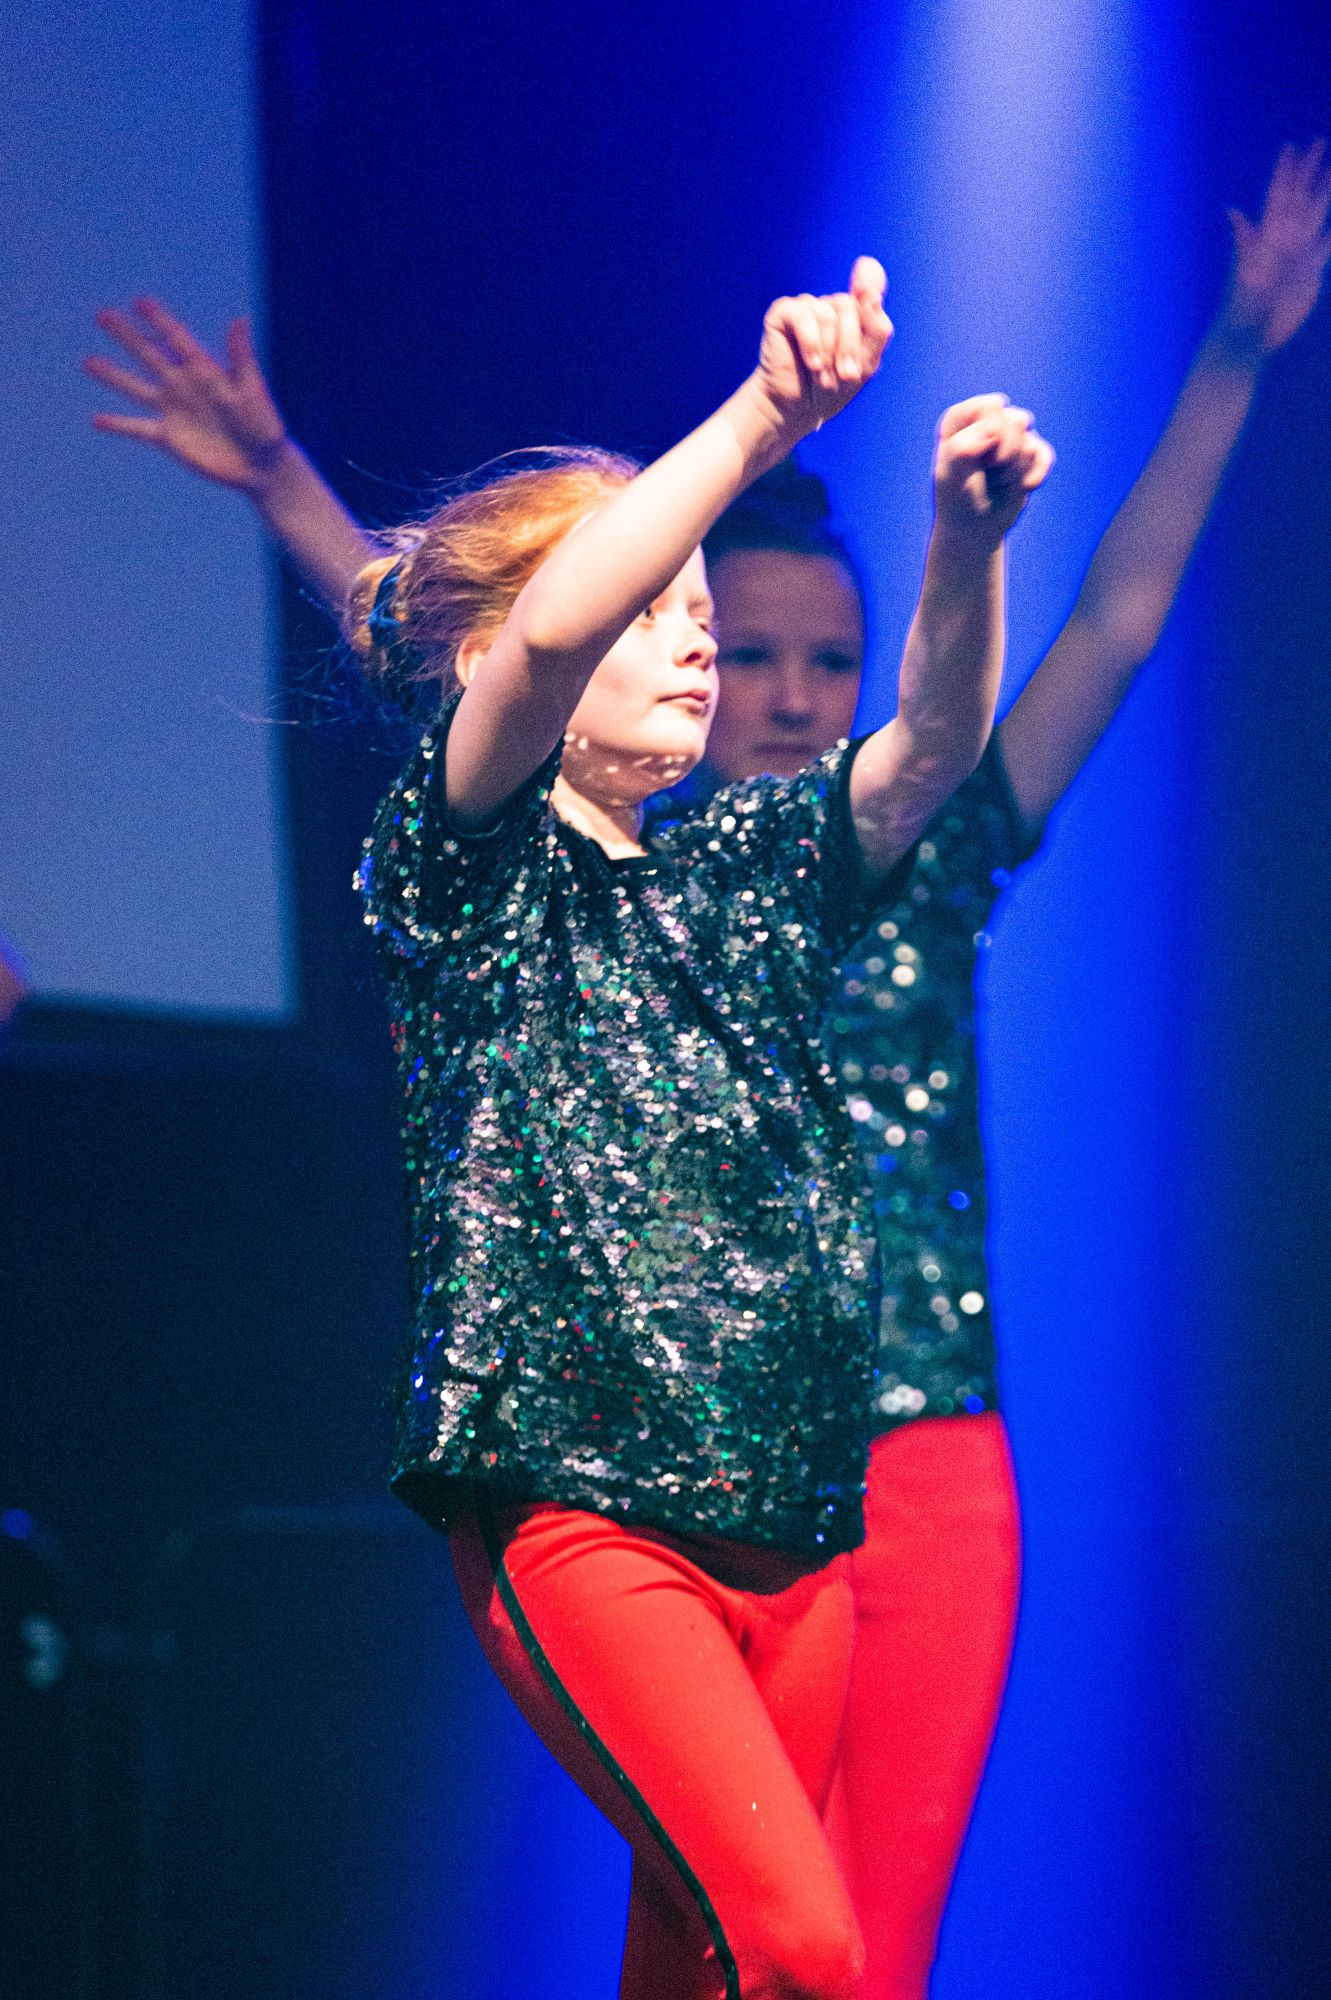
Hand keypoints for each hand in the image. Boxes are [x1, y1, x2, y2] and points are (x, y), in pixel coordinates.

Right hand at [85, 299, 288, 491]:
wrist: (261, 465)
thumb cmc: (264, 426)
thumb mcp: (252, 389)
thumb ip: (240, 356)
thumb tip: (239, 319)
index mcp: (204, 370)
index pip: (176, 339)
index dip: (159, 321)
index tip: (140, 302)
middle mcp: (183, 386)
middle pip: (149, 355)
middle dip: (126, 335)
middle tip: (102, 315)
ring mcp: (174, 410)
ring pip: (136, 388)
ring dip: (112, 375)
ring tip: (88, 361)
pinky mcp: (168, 437)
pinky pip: (138, 428)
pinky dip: (119, 425)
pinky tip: (97, 420)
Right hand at [749, 257, 893, 441]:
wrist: (796, 410)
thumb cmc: (831, 389)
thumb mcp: (865, 366)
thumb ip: (876, 330)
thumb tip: (871, 294)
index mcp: (855, 315)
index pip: (869, 291)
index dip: (871, 283)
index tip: (871, 291)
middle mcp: (831, 306)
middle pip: (850, 307)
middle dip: (849, 347)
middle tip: (845, 376)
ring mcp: (808, 307)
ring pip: (828, 315)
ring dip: (828, 353)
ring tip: (823, 377)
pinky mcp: (784, 313)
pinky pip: (804, 317)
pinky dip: (811, 343)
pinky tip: (812, 363)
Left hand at [933, 395, 1054, 547]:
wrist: (975, 529)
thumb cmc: (957, 499)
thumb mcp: (950, 476)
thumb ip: (963, 446)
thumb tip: (995, 427)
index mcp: (961, 418)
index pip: (987, 407)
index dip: (986, 436)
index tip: (973, 458)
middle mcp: (987, 420)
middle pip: (1013, 420)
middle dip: (1003, 455)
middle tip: (987, 473)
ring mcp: (1011, 434)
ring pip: (1028, 440)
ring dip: (1013, 470)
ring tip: (997, 481)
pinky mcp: (1031, 452)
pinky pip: (1044, 455)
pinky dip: (1034, 476)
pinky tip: (1021, 488)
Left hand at [1218, 140, 1330, 359]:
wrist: (1248, 342)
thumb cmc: (1238, 316)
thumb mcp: (1241, 281)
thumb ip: (1245, 249)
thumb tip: (1234, 216)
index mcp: (1266, 239)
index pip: (1277, 197)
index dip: (1285, 173)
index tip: (1291, 147)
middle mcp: (1284, 242)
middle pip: (1300, 196)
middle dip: (1309, 170)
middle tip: (1319, 140)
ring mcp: (1298, 255)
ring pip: (1317, 214)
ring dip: (1326, 191)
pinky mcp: (1310, 273)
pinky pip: (1327, 244)